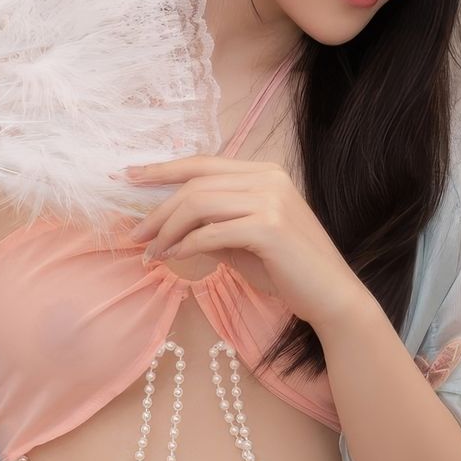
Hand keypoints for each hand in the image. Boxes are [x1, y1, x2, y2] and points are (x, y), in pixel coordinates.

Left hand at [120, 151, 367, 329]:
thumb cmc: (289, 270)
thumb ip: (213, 224)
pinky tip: (175, 258)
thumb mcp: (245, 240)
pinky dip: (185, 245)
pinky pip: (211, 231)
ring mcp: (270, 200)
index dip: (162, 168)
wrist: (332, 296)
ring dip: (167, 230)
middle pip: (195, 183)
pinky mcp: (268, 228)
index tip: (128, 176)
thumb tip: (168, 224)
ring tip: (152, 252)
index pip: (203, 163)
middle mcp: (268, 178)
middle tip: (136, 235)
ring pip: (198, 203)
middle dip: (158, 209)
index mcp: (264, 173)